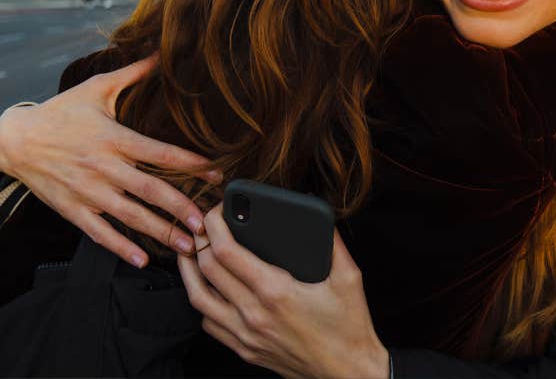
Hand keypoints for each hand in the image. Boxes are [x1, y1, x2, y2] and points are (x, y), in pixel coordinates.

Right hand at [0, 55, 221, 267]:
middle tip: (205, 222)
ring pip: (129, 216)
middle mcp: (104, 168)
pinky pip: (100, 233)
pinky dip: (121, 248)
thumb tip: (160, 52)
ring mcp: (88, 192)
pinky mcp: (72, 209)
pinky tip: (143, 259)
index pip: (160, 153)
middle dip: (180, 207)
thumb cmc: (60, 112)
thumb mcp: (96, 88)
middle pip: (149, 189)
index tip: (215, 173)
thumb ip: (132, 73)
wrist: (14, 140)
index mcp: (114, 138)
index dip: (190, 164)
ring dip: (160, 232)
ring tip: (187, 246)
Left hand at [178, 204, 388, 378]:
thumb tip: (321, 213)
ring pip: (198, 298)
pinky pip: (209, 323)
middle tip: (203, 222)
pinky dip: (203, 300)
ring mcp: (246, 335)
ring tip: (192, 250)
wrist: (348, 373)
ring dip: (190, 270)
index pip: (227, 251)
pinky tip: (210, 287)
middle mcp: (253, 314)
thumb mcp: (349, 278)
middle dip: (200, 238)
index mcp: (276, 291)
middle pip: (207, 269)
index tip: (217, 209)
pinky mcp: (245, 350)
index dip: (215, 224)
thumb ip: (333, 241)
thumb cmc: (349, 327)